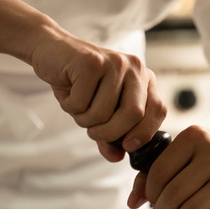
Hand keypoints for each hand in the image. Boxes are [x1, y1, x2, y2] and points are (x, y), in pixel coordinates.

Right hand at [30, 26, 166, 156]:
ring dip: (84, 120)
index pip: (158, 110)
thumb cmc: (79, 84)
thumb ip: (110, 136)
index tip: (127, 146)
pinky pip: (82, 103)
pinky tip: (68, 91)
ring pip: (103, 112)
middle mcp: (135, 68)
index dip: (144, 133)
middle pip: (133, 114)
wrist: (51, 51)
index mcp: (144, 79)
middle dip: (110, 133)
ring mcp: (114, 62)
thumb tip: (117, 157)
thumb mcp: (98, 111)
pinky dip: (70, 107)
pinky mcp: (91, 62)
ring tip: (77, 105)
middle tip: (93, 133)